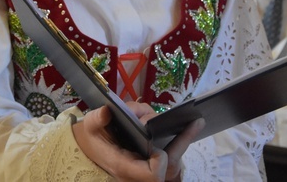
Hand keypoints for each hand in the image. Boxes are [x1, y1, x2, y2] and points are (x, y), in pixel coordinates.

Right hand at [72, 105, 204, 181]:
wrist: (90, 149)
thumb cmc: (93, 137)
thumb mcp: (90, 125)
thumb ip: (97, 119)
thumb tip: (107, 111)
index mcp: (124, 166)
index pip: (153, 174)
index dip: (160, 160)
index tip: (158, 144)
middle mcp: (138, 172)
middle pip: (171, 166)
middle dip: (183, 142)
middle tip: (197, 122)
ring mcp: (147, 170)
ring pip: (175, 161)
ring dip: (180, 140)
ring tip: (188, 121)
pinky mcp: (152, 164)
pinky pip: (173, 157)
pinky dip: (178, 141)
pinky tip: (184, 126)